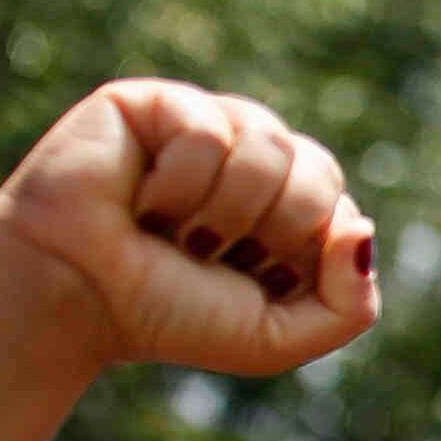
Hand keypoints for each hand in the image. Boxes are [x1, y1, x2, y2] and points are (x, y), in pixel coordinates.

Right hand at [0, 80, 379, 378]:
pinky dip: (178, 186)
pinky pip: (209, 132)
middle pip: (318, 171)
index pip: (340, 209)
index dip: (299, 254)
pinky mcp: (159, 103)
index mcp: (288, 210)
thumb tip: (363, 229)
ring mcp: (209, 126)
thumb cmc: (170, 315)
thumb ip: (350, 304)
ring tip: (172, 228)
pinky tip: (141, 199)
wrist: (77, 297)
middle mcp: (254, 161)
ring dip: (223, 211)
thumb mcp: (279, 337)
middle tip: (210, 252)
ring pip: (270, 146)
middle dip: (270, 229)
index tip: (247, 280)